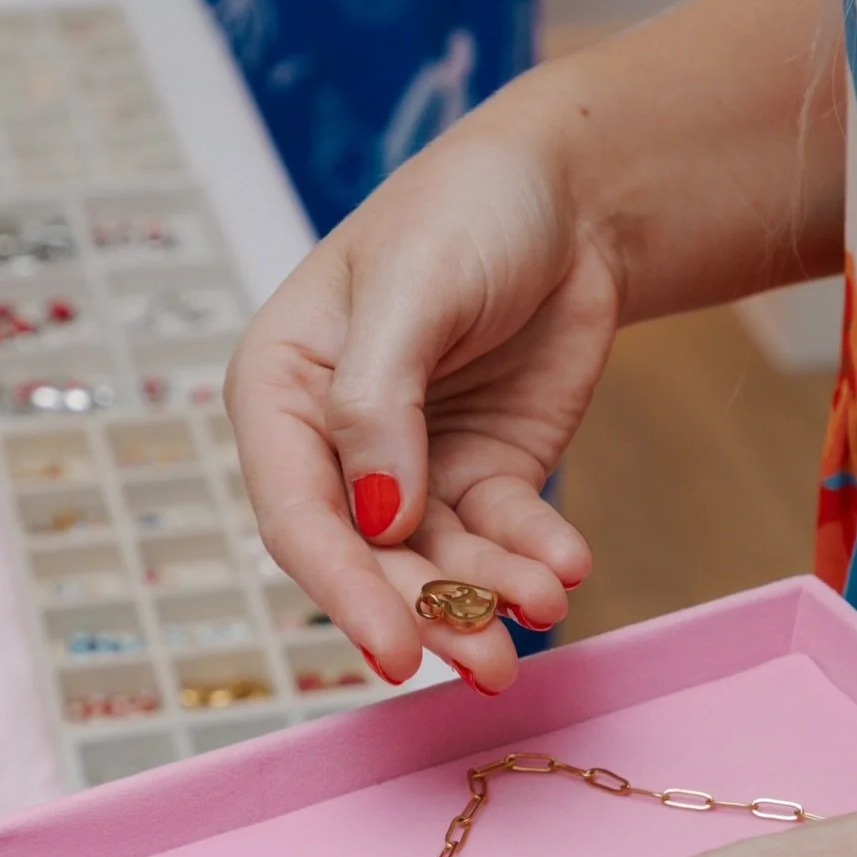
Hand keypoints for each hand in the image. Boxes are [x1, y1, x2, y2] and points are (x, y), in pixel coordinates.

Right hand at [224, 92, 610, 693]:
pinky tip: (565, 570)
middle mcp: (336, 444)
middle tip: (485, 663)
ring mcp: (415, 467)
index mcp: (281, 391)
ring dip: (486, 598)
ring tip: (542, 610)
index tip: (393, 651)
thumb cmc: (466, 209)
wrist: (575, 192)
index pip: (297, 513)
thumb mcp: (413, 289)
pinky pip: (502, 535)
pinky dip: (533, 559)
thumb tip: (376, 516)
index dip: (342, 590)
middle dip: (427, 613)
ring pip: (438, 562)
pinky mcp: (487, 473)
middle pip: (368, 560)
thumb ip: (380, 401)